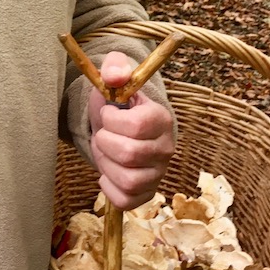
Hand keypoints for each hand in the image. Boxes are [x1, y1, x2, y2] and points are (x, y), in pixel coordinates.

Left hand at [88, 51, 175, 209]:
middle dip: (105, 142)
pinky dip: (108, 187)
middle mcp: (166, 149)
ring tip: (106, 152)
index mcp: (161, 119)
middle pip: (129, 154)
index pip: (136, 126)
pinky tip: (108, 172)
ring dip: (105, 165)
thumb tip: (114, 75)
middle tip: (103, 134)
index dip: (112, 119)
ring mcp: (158, 174)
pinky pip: (124, 200)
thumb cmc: (115, 104)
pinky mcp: (146, 194)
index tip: (108, 114)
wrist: (117, 127)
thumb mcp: (114, 79)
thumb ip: (114, 68)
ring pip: (127, 180)